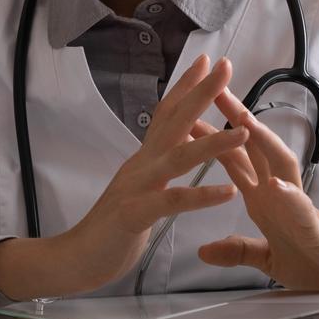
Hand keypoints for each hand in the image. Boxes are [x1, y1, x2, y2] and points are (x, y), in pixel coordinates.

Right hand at [0, 55, 249, 299]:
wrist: (75, 257)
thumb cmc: (112, 227)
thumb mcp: (138, 188)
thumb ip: (154, 168)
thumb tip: (172, 148)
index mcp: (144, 158)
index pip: (167, 114)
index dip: (186, 86)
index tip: (207, 61)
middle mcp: (141, 164)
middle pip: (174, 122)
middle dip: (201, 93)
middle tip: (225, 65)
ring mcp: (136, 187)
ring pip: (178, 158)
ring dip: (213, 144)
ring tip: (243, 132)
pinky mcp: (135, 214)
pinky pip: (172, 202)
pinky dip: (201, 196)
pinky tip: (228, 193)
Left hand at [196, 89, 318, 290]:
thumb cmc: (315, 263)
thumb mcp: (266, 259)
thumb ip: (237, 250)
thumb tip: (203, 250)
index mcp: (265, 199)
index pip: (235, 159)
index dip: (212, 138)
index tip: (187, 116)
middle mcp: (280, 193)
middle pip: (256, 147)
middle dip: (235, 118)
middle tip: (214, 90)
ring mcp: (298, 207)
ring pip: (281, 164)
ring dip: (263, 140)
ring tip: (244, 119)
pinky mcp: (315, 228)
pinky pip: (301, 209)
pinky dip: (288, 195)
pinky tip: (274, 184)